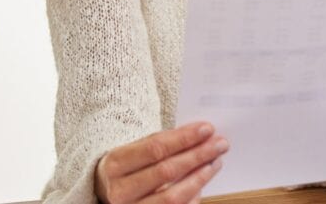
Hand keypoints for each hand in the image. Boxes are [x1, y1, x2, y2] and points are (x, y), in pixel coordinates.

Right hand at [95, 122, 227, 203]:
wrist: (105, 194)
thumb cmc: (126, 168)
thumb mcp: (134, 151)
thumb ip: (162, 143)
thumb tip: (201, 136)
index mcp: (115, 164)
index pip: (155, 148)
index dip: (184, 138)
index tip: (207, 129)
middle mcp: (119, 191)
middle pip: (167, 171)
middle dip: (198, 155)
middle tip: (219, 144)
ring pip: (172, 196)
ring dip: (200, 178)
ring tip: (215, 163)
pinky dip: (191, 198)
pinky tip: (201, 185)